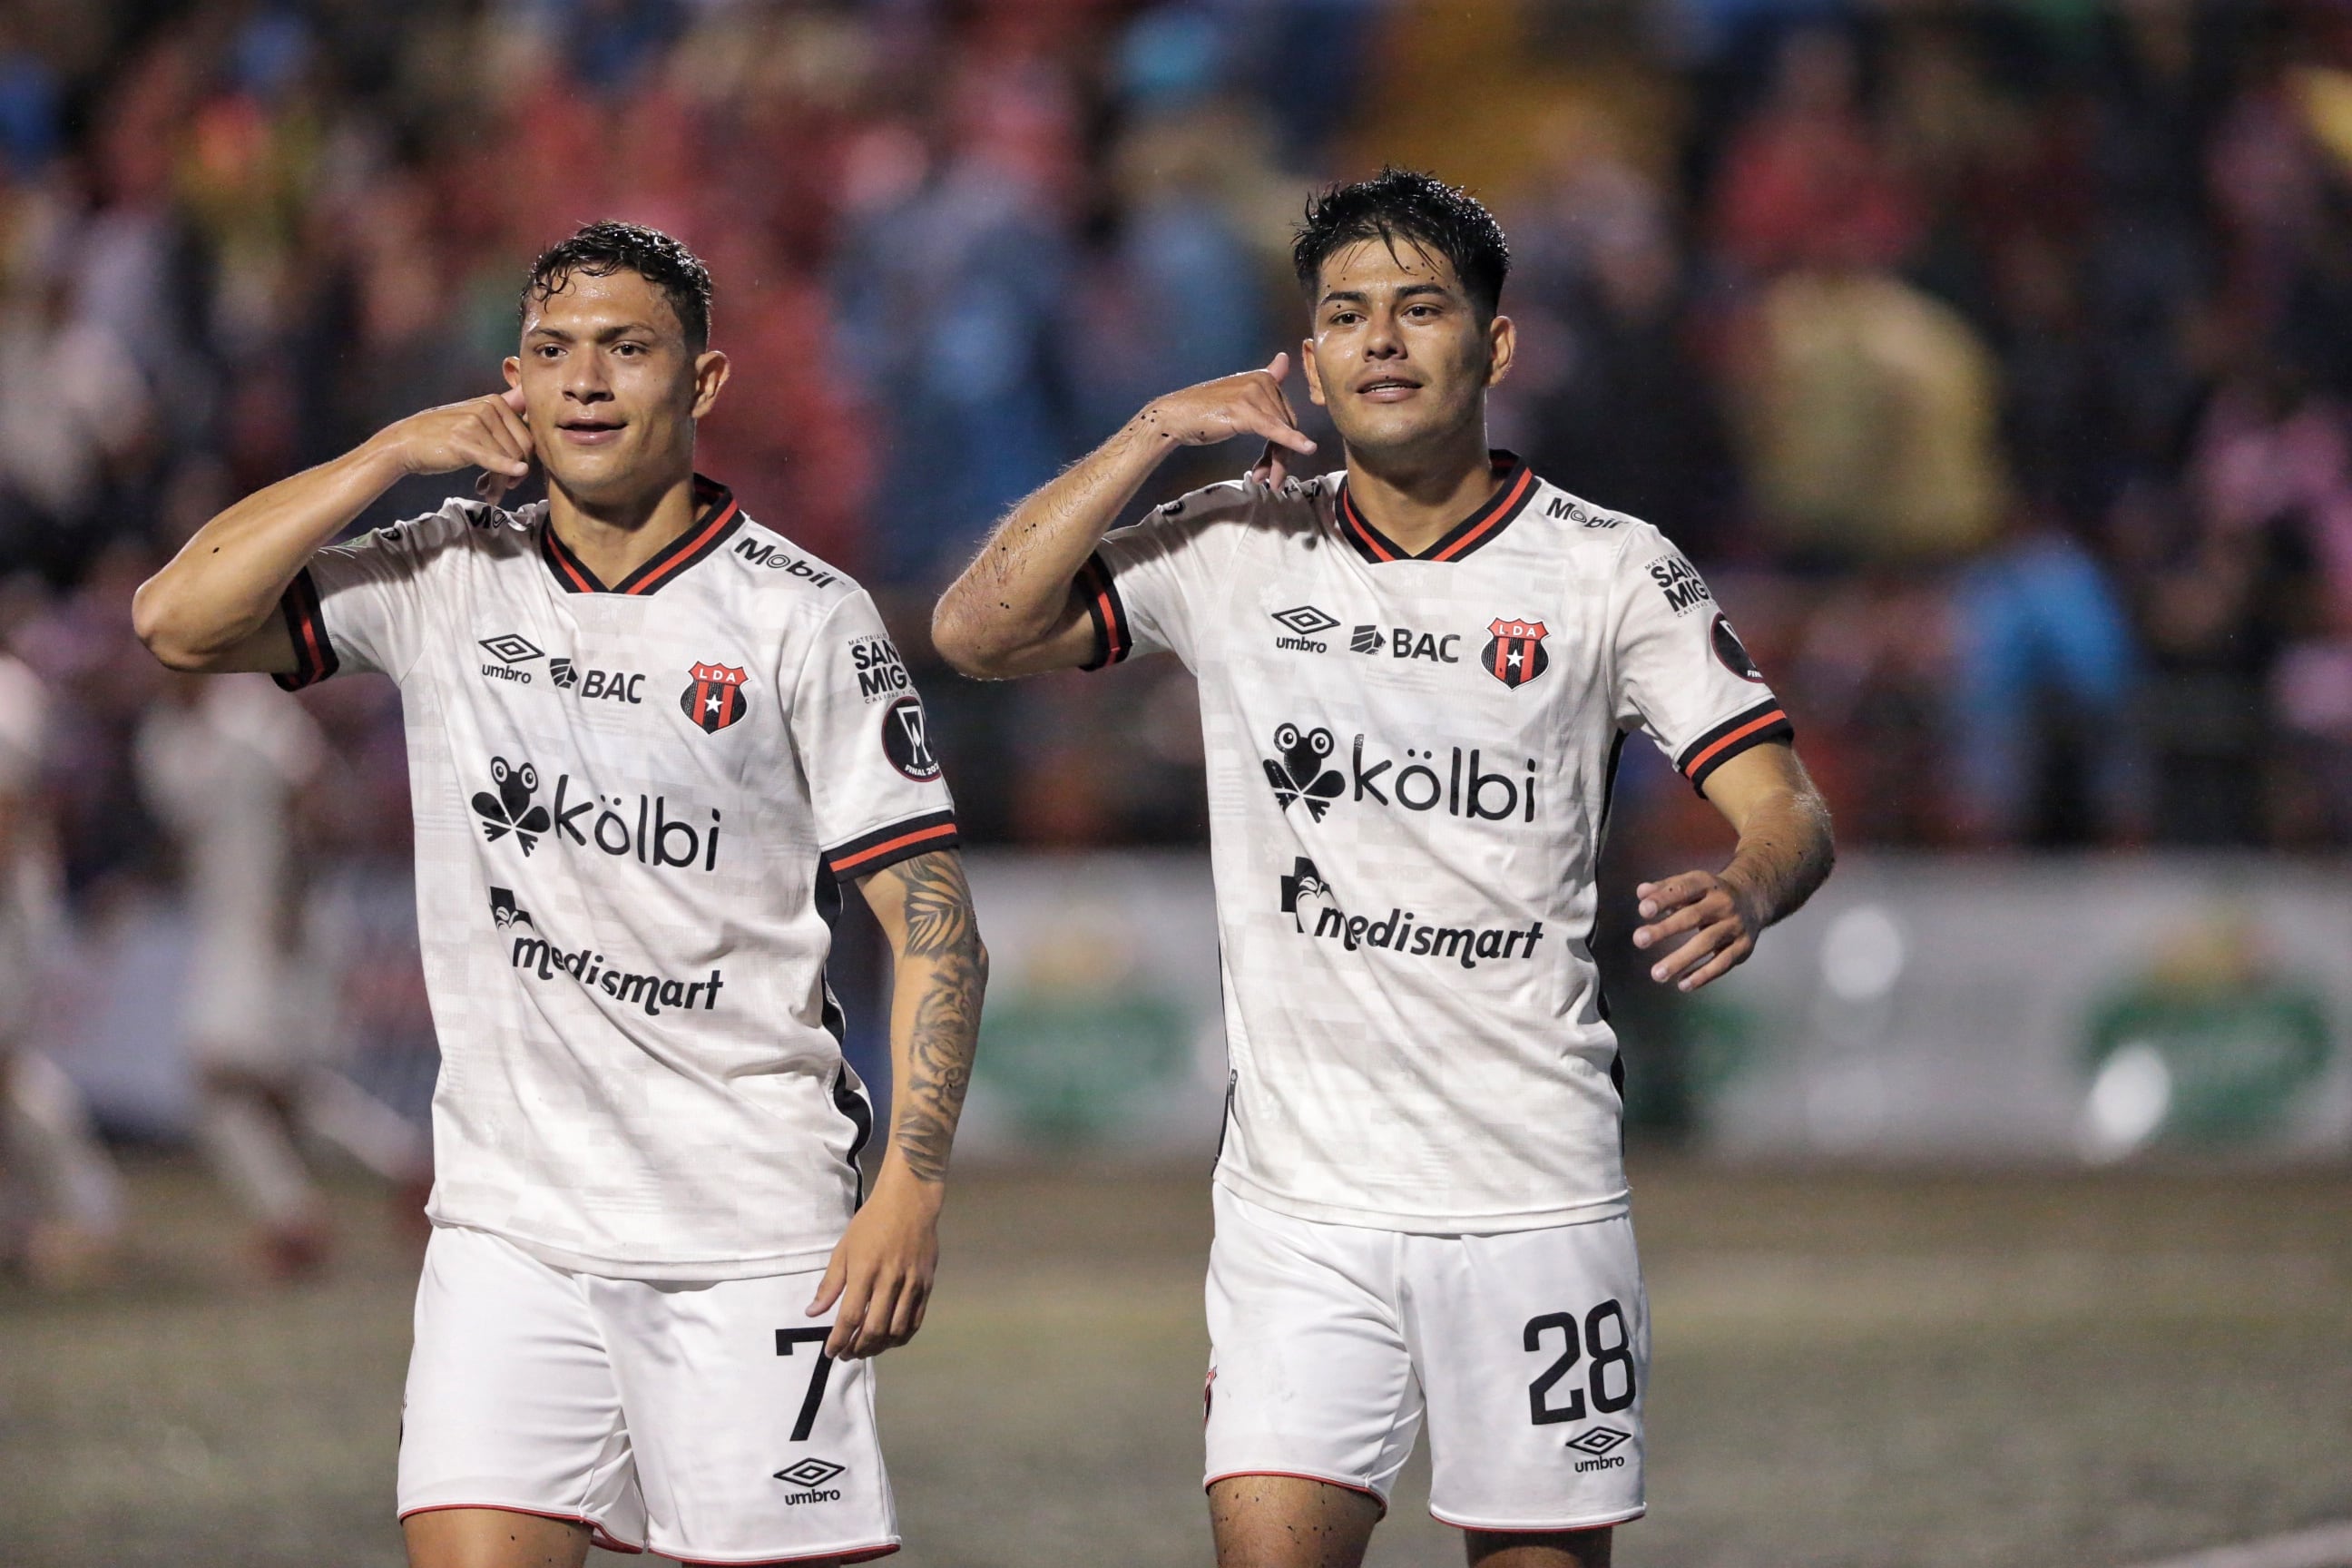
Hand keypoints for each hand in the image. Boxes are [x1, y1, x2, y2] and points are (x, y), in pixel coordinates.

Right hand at [372, 388, 534, 503]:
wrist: (406, 442)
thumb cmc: (442, 434)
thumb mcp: (474, 418)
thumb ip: (502, 416)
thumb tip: (527, 399)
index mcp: (495, 402)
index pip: (527, 435)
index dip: (526, 459)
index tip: (514, 474)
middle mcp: (488, 408)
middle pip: (522, 450)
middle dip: (517, 474)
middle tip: (502, 487)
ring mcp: (476, 423)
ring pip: (508, 461)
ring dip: (500, 483)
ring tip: (488, 491)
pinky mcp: (464, 442)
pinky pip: (495, 462)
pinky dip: (502, 478)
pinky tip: (495, 493)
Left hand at [805, 1172, 941, 1359]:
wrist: (910, 1201)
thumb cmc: (871, 1222)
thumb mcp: (844, 1248)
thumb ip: (830, 1283)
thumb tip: (813, 1313)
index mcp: (865, 1271)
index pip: (850, 1317)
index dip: (838, 1340)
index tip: (830, 1352)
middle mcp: (889, 1281)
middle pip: (874, 1329)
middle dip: (857, 1349)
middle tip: (847, 1354)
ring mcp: (911, 1284)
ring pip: (896, 1330)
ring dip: (878, 1347)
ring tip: (865, 1350)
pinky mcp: (927, 1285)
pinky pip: (915, 1321)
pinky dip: (901, 1337)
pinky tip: (889, 1340)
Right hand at [1135, 354, 1317, 486]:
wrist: (1174, 416)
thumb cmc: (1203, 411)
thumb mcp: (1238, 395)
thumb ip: (1266, 381)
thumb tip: (1285, 358)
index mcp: (1263, 377)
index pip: (1285, 413)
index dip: (1285, 441)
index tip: (1272, 466)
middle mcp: (1262, 381)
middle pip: (1286, 425)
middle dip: (1280, 456)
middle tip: (1269, 479)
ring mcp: (1254, 394)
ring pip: (1281, 433)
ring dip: (1276, 462)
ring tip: (1265, 481)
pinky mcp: (1245, 411)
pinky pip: (1274, 430)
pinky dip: (1291, 441)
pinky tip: (1307, 449)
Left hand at [1633, 869, 1764, 992]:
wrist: (1753, 900)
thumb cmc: (1708, 895)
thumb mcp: (1690, 885)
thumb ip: (1665, 889)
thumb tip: (1642, 893)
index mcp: (1707, 885)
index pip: (1684, 889)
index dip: (1663, 899)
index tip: (1643, 910)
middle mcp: (1723, 904)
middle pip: (1693, 917)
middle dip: (1665, 929)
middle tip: (1639, 940)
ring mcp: (1735, 926)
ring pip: (1706, 943)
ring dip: (1680, 960)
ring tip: (1657, 974)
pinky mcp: (1743, 947)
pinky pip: (1722, 963)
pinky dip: (1702, 975)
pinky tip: (1682, 984)